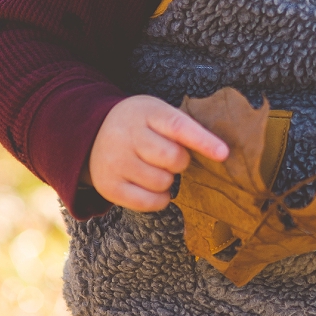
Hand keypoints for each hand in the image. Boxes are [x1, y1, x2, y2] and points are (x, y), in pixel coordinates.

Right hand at [87, 93, 230, 212]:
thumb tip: (219, 154)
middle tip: (168, 156)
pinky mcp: (109, 186)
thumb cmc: (138, 125)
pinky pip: (148, 202)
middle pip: (174, 159)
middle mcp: (127, 136)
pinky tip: (151, 187)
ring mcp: (115, 162)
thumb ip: (182, 128)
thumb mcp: (156, 113)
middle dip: (180, 161)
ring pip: (163, 183)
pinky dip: (159, 199)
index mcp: (145, 112)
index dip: (203, 141)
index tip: (223, 153)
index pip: (178, 127)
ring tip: (154, 168)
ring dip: (167, 180)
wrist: (91, 133)